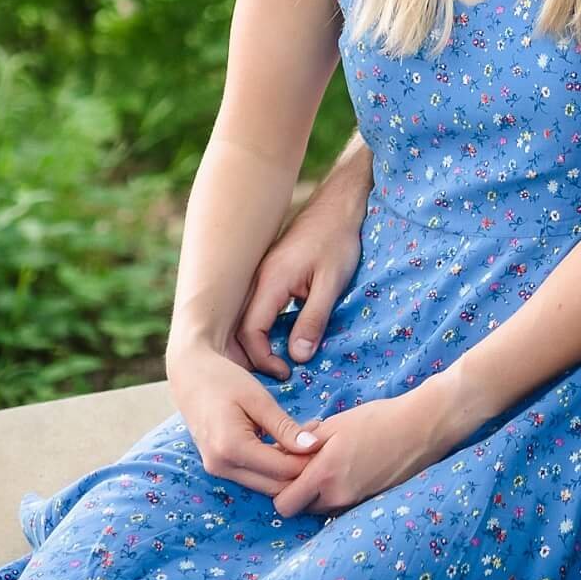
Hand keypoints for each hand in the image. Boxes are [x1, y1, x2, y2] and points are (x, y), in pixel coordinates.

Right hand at [167, 345, 321, 496]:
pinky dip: (273, 465)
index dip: (308, 460)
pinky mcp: (219, 466)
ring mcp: (218, 470)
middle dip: (300, 469)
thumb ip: (285, 427)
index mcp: (232, 448)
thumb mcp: (259, 399)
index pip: (282, 470)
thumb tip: (313, 447)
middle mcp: (222, 467)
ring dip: (287, 469)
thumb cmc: (223, 380)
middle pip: (274, 485)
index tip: (326, 440)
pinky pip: (253, 476)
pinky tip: (287, 443)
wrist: (189, 374)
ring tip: (306, 439)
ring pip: (264, 485)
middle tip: (320, 442)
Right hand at [237, 186, 364, 377]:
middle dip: (256, 356)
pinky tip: (283, 338)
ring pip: (247, 318)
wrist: (339, 205)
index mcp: (271, 281)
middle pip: (241, 328)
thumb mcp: (332, 282)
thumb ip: (313, 319)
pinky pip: (259, 307)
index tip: (287, 373)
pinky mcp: (272, 274)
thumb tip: (298, 357)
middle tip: (281, 374)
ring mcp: (263, 275)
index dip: (263, 358)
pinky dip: (266, 328)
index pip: (250, 331)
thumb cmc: (338, 240)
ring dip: (260, 342)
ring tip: (280, 361)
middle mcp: (259, 279)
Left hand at [271, 377, 465, 518]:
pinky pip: (341, 504)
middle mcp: (338, 496)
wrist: (422, 427)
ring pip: (321, 508)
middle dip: (297, 491)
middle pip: (301, 508)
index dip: (278, 489)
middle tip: (304, 464)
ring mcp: (356, 503)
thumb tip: (277, 452)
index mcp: (325, 474)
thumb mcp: (335, 424)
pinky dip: (337, 491)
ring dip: (317, 492)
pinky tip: (348, 467)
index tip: (283, 469)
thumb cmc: (378, 419)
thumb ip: (302, 443)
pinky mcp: (369, 503)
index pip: (284, 505)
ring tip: (329, 462)